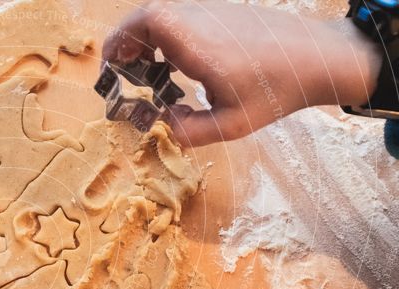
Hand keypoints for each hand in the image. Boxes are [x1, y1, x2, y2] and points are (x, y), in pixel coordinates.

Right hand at [102, 0, 381, 145]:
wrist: (322, 57)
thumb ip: (190, 131)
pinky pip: (184, 19)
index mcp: (197, 46)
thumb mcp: (232, 124)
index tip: (111, 64)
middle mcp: (200, 22)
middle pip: (148, 15)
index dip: (120, 39)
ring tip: (149, 72)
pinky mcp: (224, 13)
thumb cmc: (278, 90)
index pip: (146, 24)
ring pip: (165, 16)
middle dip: (127, 41)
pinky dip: (169, 38)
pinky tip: (178, 65)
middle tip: (122, 70)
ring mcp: (213, 13)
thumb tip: (165, 122)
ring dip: (148, 41)